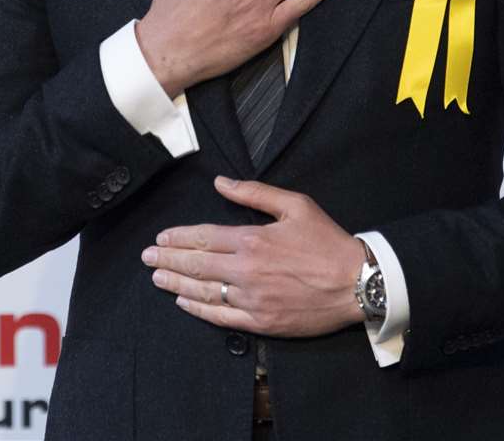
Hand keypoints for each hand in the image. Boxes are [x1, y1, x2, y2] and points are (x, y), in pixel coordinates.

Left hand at [141, 176, 367, 336]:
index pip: (203, 237)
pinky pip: (221, 317)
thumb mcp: (295, 205)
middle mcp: (246, 271)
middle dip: (168, 260)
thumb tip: (221, 182)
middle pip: (196, 264)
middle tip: (147, 258)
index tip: (161, 238)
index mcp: (252, 240)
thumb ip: (254, 193)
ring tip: (157, 277)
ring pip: (203, 291)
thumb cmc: (328, 242)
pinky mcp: (260, 322)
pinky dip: (198, 309)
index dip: (178, 238)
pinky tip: (184, 302)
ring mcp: (251, 299)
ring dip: (176, 284)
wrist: (357, 284)